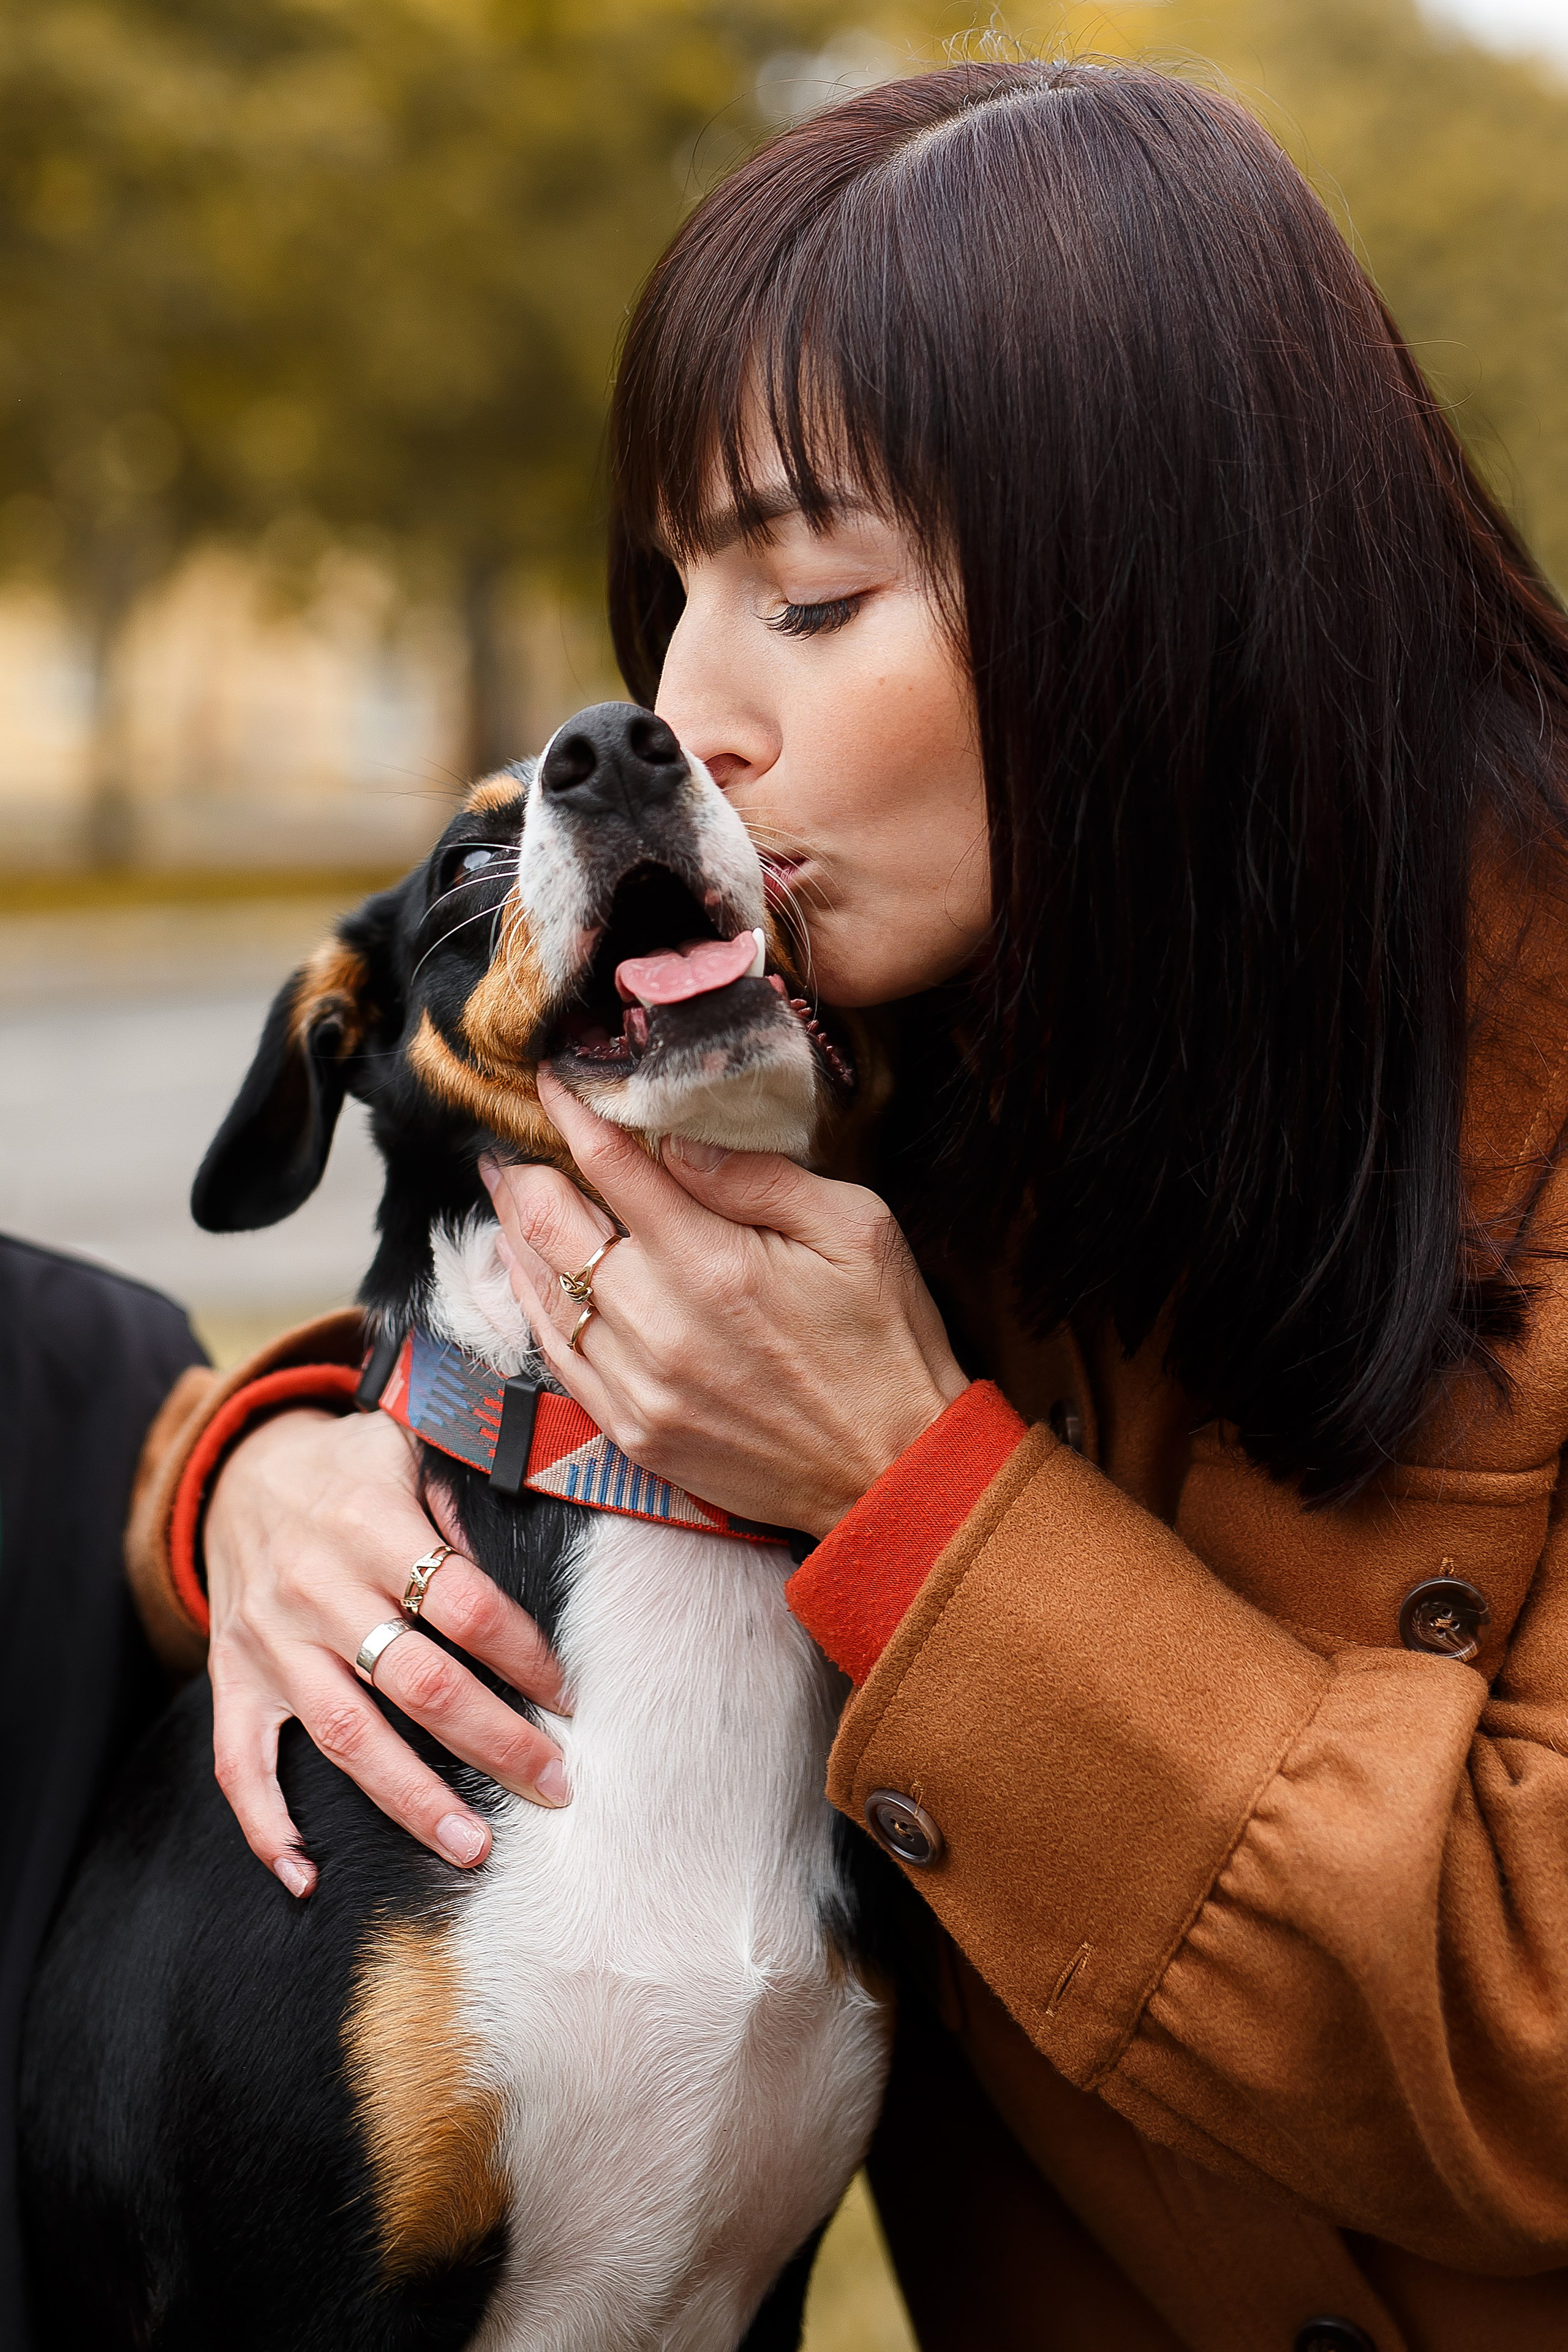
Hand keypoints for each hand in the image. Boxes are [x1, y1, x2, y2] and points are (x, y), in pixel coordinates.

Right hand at [205, 1404, 570, 1897]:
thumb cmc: (349, 1467)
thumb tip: (527, 1571)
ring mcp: (269, 1641)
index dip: (524, 1656)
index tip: (569, 1699)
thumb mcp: (409, 1449)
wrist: (236, 1470)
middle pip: (417, 1684)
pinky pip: (239, 1763)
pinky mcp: (231, 1678)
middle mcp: (315, 1587)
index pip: (465, 1605)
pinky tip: (306, 1875)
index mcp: (370, 1524)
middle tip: (554, 1787)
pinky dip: (266, 1826)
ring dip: (413, 1801)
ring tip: (474, 1849)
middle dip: (494, 1743)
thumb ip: (464, 1503)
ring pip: (346, 1737)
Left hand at [480, 1070, 968, 1537]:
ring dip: (517, 1237)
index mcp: (712, 1263)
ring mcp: (639, 1386)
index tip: (551, 1082)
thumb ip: (759, 1177)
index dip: (572, 1114)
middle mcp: (659, 1324)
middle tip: (509, 1145)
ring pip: (542, 1293)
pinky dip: (532, 1309)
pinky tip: (527, 1278)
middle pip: (552, 1227)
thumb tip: (677, 1138)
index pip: (610, 1165)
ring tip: (506, 1198)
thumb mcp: (855, 1230)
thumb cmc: (887, 1342)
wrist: (897, 1473)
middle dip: (524, 1174)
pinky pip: (556, 1360)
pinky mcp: (635, 1433)